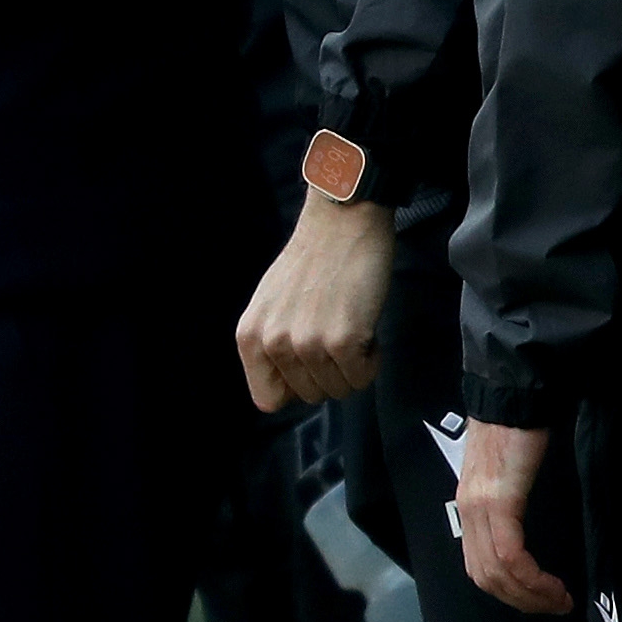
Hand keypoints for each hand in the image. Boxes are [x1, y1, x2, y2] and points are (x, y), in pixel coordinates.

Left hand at [235, 192, 389, 411]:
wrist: (341, 222)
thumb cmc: (312, 262)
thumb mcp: (270, 305)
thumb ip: (270, 344)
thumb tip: (284, 390)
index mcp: (250, 336)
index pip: (268, 399)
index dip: (295, 387)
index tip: (310, 366)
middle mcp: (273, 343)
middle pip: (309, 397)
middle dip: (329, 374)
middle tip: (336, 335)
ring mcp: (307, 343)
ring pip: (338, 391)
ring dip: (352, 366)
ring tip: (350, 327)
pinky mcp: (342, 340)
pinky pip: (361, 378)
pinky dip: (371, 360)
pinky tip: (366, 329)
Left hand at [451, 416, 571, 614]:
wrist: (518, 392)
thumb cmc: (522, 428)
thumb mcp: (510, 473)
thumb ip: (511, 502)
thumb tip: (530, 532)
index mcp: (470, 505)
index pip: (478, 566)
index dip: (509, 592)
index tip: (541, 599)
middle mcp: (468, 510)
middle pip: (485, 577)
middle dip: (522, 601)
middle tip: (555, 606)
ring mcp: (479, 506)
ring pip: (497, 573)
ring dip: (530, 595)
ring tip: (560, 600)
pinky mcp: (498, 500)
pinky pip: (510, 554)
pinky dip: (531, 578)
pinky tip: (553, 584)